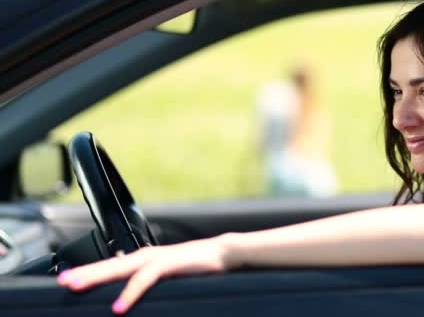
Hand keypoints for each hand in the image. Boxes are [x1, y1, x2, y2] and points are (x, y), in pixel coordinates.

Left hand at [57, 238, 233, 314]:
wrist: (223, 253)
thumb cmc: (199, 266)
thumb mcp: (169, 275)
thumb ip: (152, 280)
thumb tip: (133, 294)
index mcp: (146, 259)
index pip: (112, 266)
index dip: (91, 273)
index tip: (70, 281)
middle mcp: (147, 256)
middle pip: (109, 265)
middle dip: (85, 274)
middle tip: (63, 282)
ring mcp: (157, 258)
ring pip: (120, 268)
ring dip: (96, 277)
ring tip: (76, 287)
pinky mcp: (169, 264)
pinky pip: (145, 279)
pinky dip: (130, 292)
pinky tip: (118, 306)